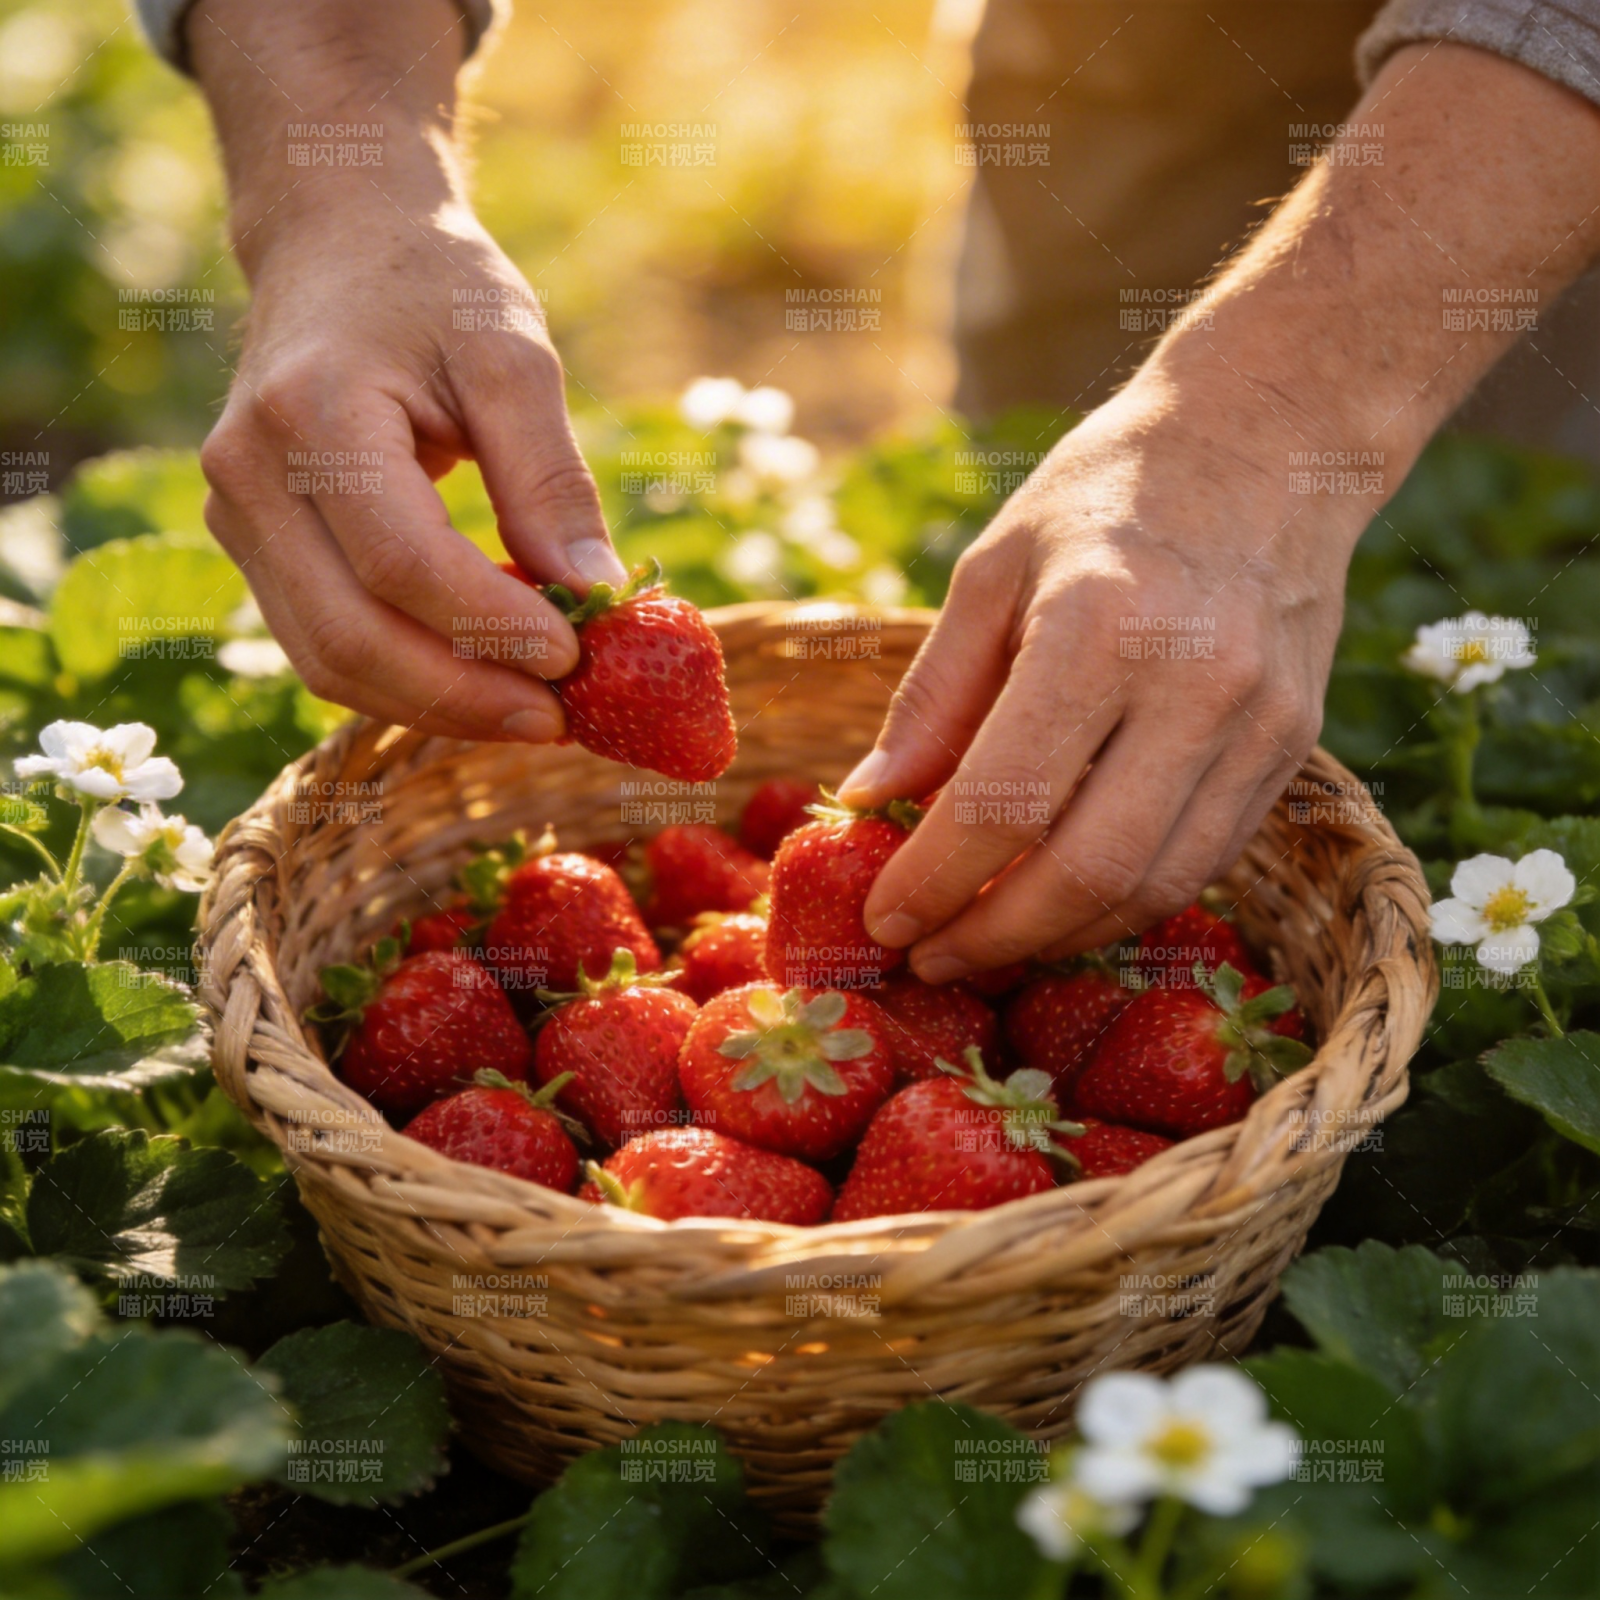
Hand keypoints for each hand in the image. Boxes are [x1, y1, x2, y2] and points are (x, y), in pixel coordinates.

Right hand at [188, 0, 626, 741]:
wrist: (336, 246)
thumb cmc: (434, 289)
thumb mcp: (511, 354)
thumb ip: (549, 475)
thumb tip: (596, 591)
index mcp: (309, 414)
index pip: (398, 560)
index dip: (487, 626)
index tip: (574, 655)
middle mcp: (248, 476)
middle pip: (350, 636)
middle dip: (463, 696)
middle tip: (560, 719)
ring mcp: (237, 519)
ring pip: (329, 661)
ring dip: (435, 706)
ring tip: (533, 716)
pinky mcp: (255, 548)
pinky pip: (325, 645)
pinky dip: (405, 682)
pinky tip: (483, 685)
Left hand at [842, 382, 1354, 980]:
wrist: (1272, 442)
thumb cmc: (1106, 493)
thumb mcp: (991, 570)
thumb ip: (932, 697)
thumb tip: (868, 803)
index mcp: (1100, 626)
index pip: (1005, 802)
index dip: (933, 882)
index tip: (883, 920)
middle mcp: (1195, 684)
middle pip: (1087, 872)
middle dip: (993, 938)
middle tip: (929, 956)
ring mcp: (1260, 724)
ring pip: (1154, 887)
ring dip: (1061, 938)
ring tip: (989, 944)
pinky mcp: (1295, 748)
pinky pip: (1203, 863)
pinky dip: (1126, 904)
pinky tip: (1066, 906)